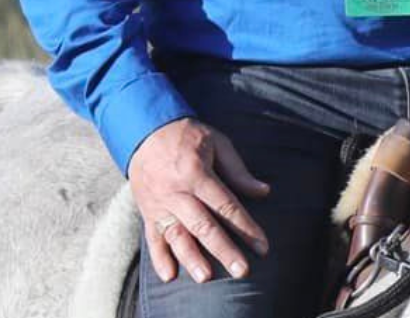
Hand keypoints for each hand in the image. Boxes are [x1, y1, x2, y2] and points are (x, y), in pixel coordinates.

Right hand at [127, 118, 270, 283]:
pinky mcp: (147, 212)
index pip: (226, 206)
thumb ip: (239, 171)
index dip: (246, 228)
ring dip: (191, 258)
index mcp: (197, 174)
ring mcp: (159, 204)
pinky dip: (159, 258)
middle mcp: (176, 192)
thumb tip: (264, 192)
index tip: (262, 247)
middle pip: (203, 226)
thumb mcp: (218, 143)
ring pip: (176, 236)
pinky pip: (152, 238)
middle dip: (223, 249)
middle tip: (241, 270)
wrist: (145, 132)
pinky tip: (170, 275)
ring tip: (206, 277)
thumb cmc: (189, 136)